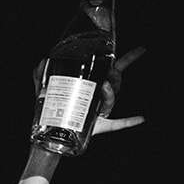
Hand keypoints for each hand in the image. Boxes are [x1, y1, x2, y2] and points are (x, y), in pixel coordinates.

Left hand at [30, 46, 145, 137]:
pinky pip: (120, 123)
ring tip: (104, 87)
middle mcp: (101, 96)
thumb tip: (42, 60)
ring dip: (111, 93)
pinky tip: (141, 118)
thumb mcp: (45, 89)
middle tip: (105, 76)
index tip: (142, 49)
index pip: (115, 69)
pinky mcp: (102, 126)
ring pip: (112, 99)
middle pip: (115, 82)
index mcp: (95, 84)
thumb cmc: (52, 110)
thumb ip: (41, 74)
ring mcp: (102, 111)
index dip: (130, 58)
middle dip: (114, 77)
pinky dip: (131, 121)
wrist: (51, 134)